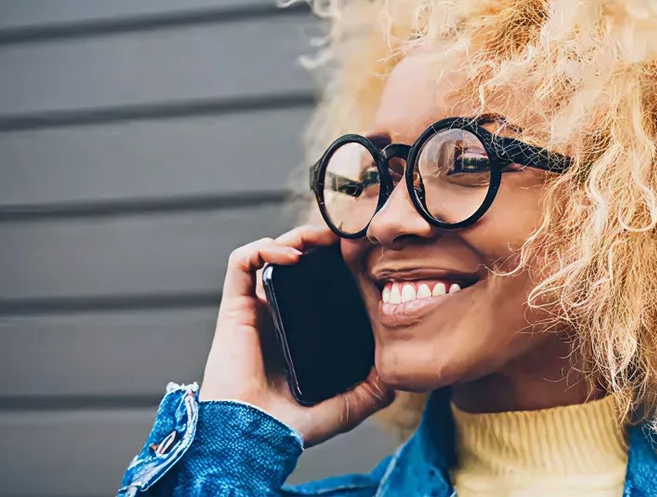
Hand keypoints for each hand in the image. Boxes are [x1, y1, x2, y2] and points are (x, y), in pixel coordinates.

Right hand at [199, 224, 393, 446]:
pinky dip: (264, 248)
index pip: (320, 284)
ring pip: (271, 253)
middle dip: (321, 241)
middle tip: (346, 237)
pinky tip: (290, 255)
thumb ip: (377, 387)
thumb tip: (403, 371)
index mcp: (303, 330)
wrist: (254, 438)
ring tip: (321, 238)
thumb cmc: (294, 426)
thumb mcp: (350, 404)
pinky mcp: (235, 307)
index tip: (363, 253)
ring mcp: (257, 308)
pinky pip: (241, 262)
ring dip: (296, 236)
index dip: (339, 263)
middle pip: (298, 261)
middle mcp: (280, 314)